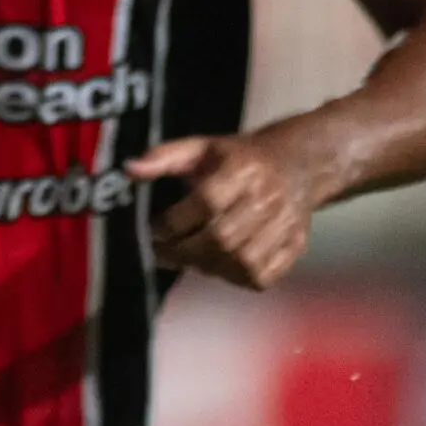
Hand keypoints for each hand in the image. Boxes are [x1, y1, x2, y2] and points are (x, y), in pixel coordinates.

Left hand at [128, 129, 329, 290]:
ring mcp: (286, 226)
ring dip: (209, 267)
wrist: (297, 165)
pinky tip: (219, 266)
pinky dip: (235, 279)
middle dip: (185, 251)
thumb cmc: (237, 158)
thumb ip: (164, 156)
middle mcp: (268, 199)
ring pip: (243, 263)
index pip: (206, 202)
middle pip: (224, 238)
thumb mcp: (201, 147)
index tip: (154, 230)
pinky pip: (262, 278)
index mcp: (242, 169)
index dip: (174, 222)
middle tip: (163, 252)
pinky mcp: (296, 247)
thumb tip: (128, 169)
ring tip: (189, 258)